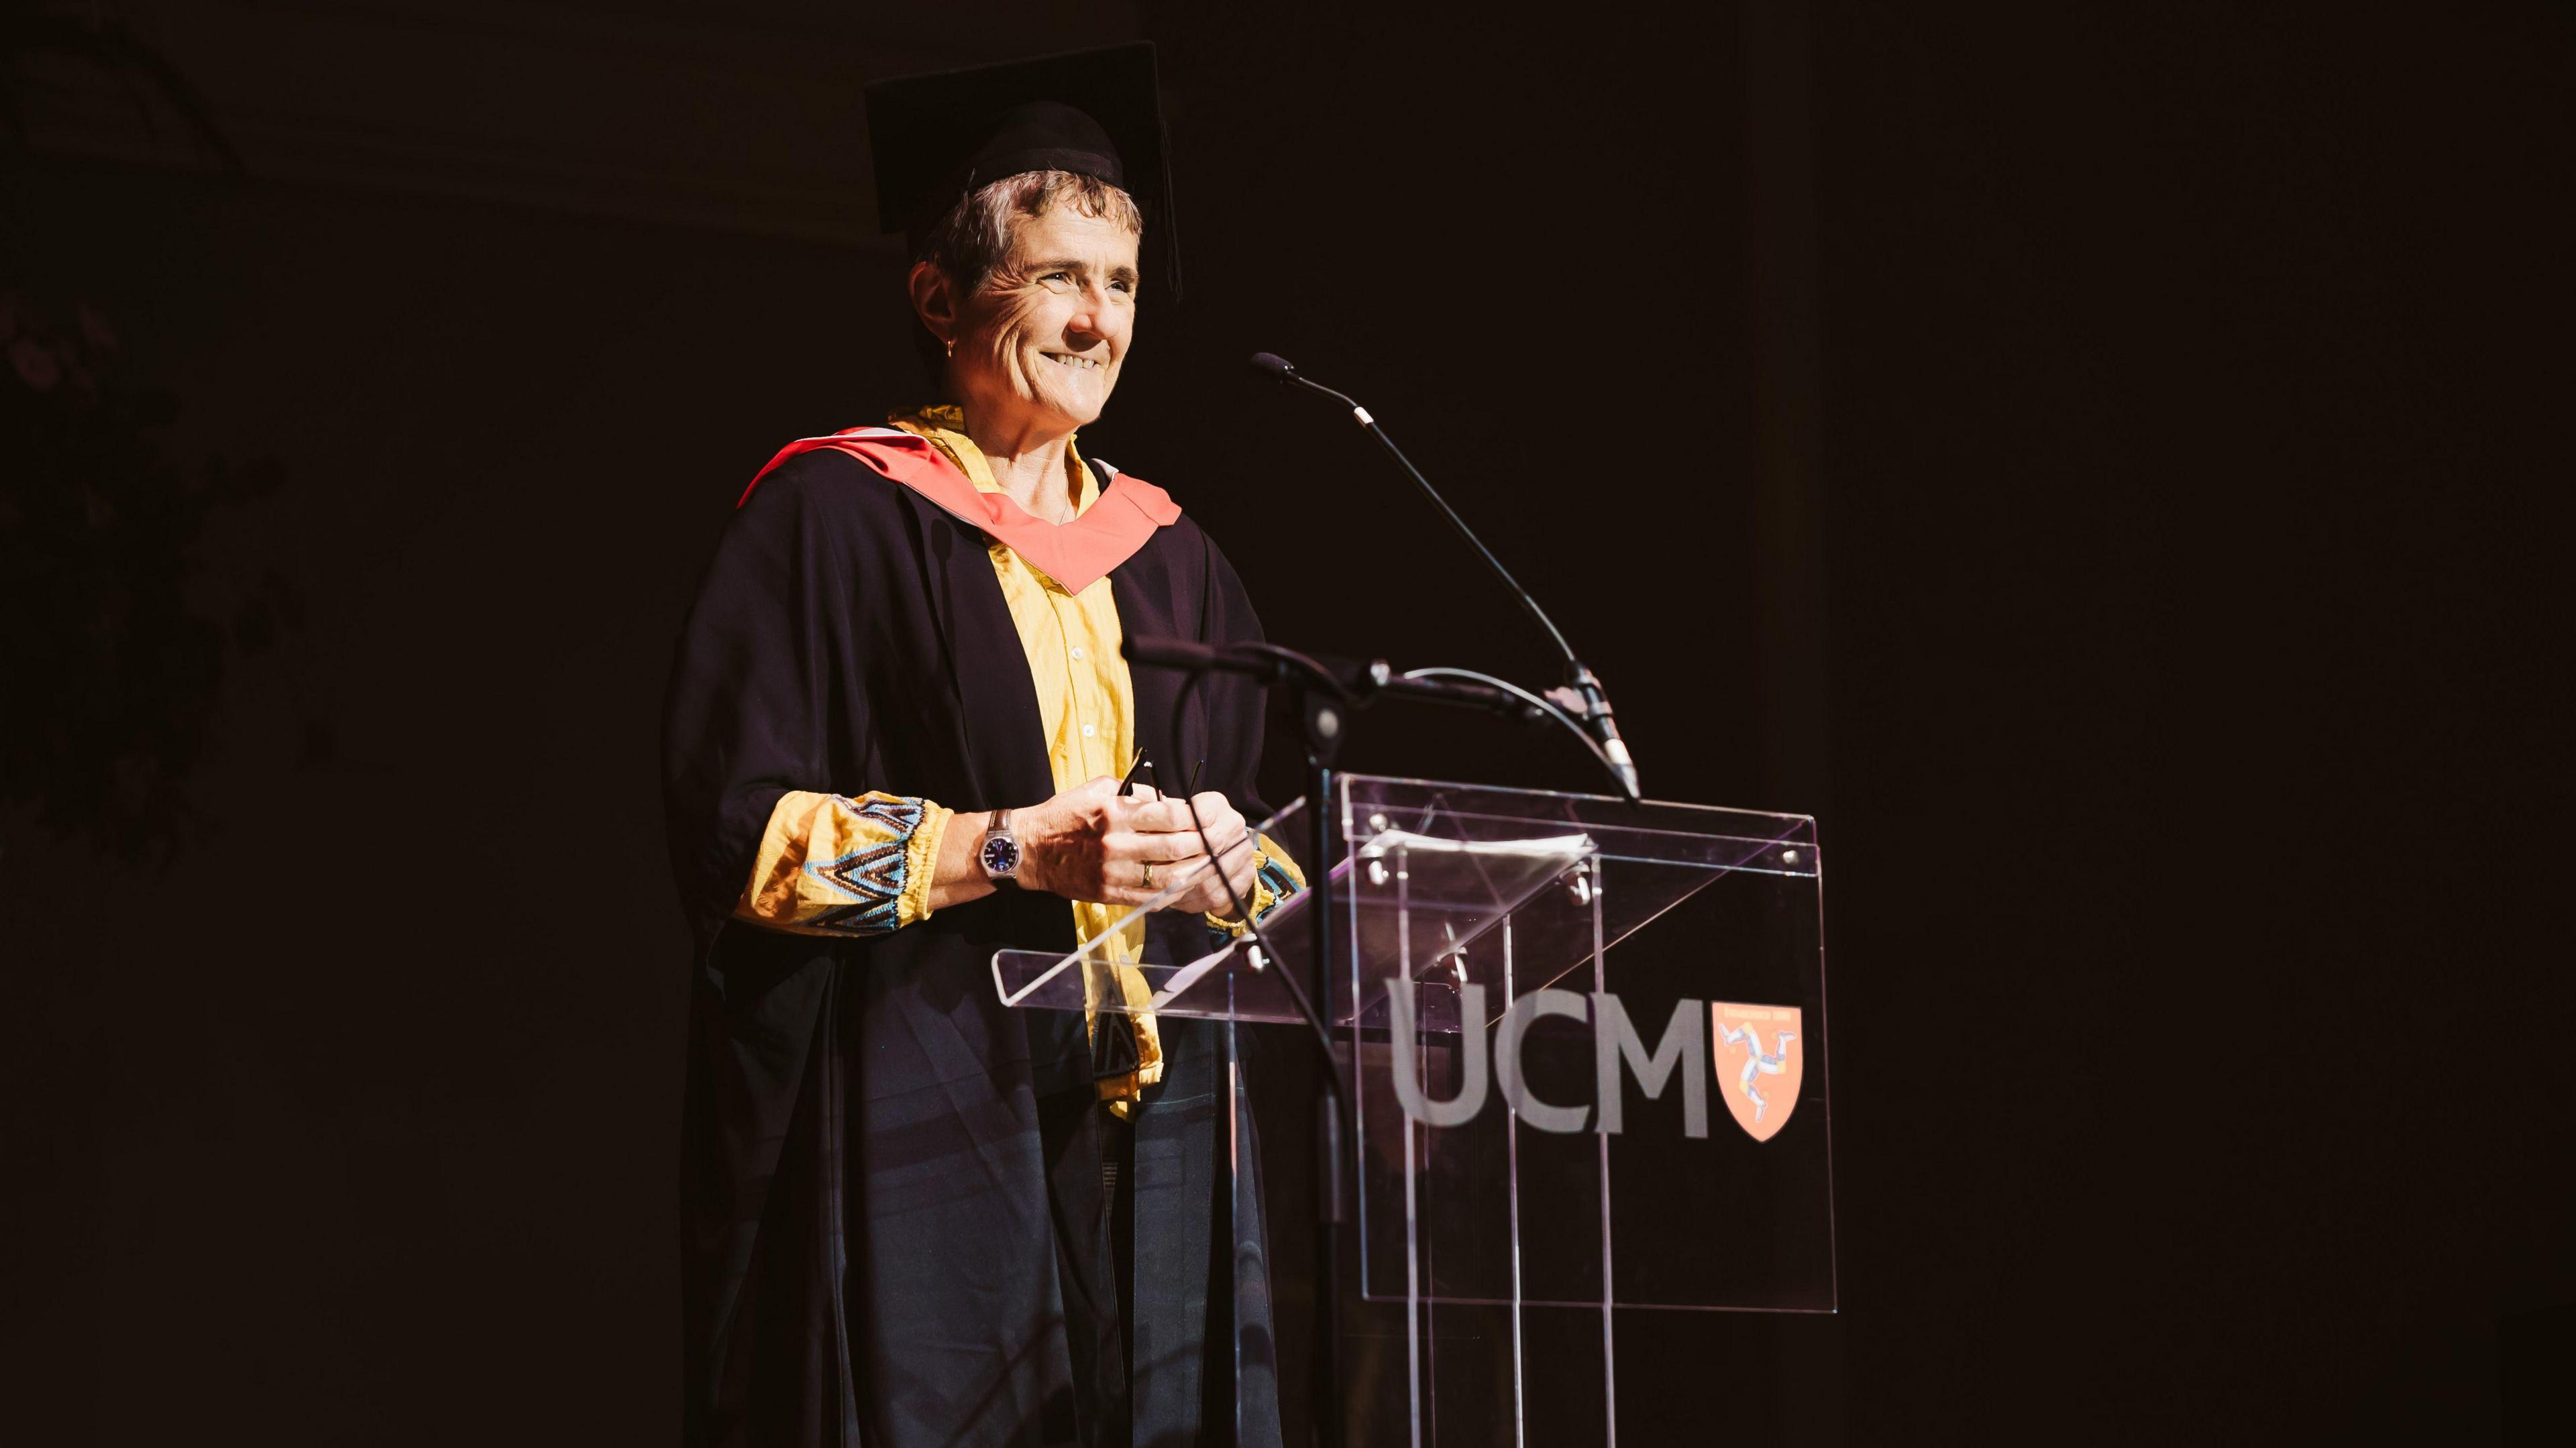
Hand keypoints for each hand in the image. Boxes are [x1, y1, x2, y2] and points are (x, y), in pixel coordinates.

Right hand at [1013, 779, 1259, 913]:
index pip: (1170, 816)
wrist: (1028, 849)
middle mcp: (1116, 843)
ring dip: (1197, 871)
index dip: (1197, 818)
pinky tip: (1189, 884)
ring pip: (1169, 876)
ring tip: (1214, 865)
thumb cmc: (1065, 814)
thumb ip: (1135, 793)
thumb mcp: (1098, 789)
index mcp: (1115, 813)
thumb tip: (1171, 799)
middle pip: (1176, 848)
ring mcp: (1113, 871)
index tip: (1210, 817)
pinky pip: (1151, 896)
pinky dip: (1175, 891)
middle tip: (1224, 843)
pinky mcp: (1109, 892)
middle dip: (1206, 846)